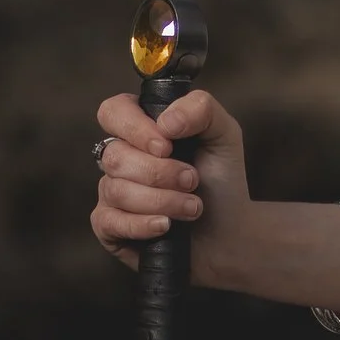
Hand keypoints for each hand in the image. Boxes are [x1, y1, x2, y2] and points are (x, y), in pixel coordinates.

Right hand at [90, 85, 249, 274]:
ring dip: (163, 201)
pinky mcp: (110, 226)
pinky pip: (110, 222)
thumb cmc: (221, 180)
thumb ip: (201, 109)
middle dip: (160, 172)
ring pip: (117, 190)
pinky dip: (142, 224)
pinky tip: (166, 226)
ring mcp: (111, 192)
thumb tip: (165, 122)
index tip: (168, 146)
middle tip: (192, 180)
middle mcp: (120, 157)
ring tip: (193, 207)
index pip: (113, 112)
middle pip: (115, 156)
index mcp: (139, 128)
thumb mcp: (223, 134)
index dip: (135, 128)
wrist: (230, 230)